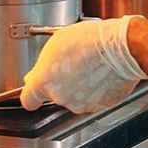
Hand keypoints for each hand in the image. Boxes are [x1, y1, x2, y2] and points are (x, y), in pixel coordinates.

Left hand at [20, 17, 144, 112]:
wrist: (120, 48)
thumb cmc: (89, 40)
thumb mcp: (56, 43)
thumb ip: (43, 64)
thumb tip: (38, 73)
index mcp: (44, 82)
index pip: (28, 101)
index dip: (32, 95)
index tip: (35, 91)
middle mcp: (60, 98)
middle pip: (54, 96)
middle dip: (60, 84)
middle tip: (70, 66)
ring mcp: (81, 105)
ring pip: (75, 98)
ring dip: (79, 87)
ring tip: (88, 66)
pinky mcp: (100, 107)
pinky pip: (93, 100)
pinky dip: (95, 90)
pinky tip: (99, 73)